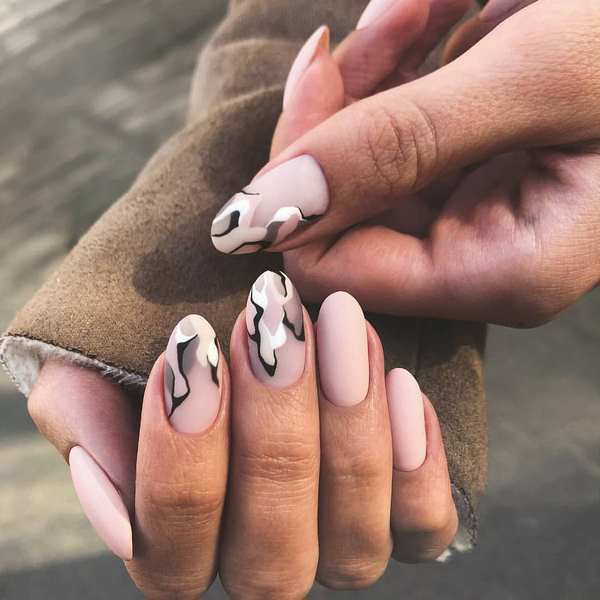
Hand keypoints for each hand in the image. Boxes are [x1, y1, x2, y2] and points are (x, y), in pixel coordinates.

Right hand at [28, 272, 456, 598]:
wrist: (237, 299)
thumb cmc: (171, 329)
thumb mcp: (99, 352)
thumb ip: (82, 417)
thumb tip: (115, 500)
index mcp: (178, 536)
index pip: (171, 549)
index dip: (181, 460)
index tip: (192, 342)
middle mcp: (260, 551)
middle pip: (270, 556)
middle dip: (274, 435)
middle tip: (274, 319)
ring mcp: (336, 537)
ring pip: (353, 545)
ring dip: (348, 429)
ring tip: (342, 321)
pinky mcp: (401, 510)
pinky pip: (423, 526)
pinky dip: (416, 463)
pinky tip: (397, 380)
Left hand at [211, 0, 599, 327]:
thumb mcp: (541, 78)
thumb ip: (396, 146)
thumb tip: (266, 211)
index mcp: (497, 270)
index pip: (332, 267)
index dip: (301, 187)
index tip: (317, 83)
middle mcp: (478, 252)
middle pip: (341, 204)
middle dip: (348, 108)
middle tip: (382, 27)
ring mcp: (473, 204)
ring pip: (367, 153)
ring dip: (382, 66)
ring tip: (430, 2)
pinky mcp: (475, 157)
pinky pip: (402, 116)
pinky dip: (409, 54)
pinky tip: (446, 3)